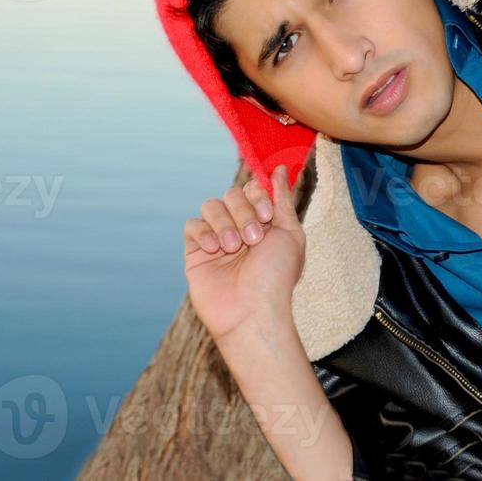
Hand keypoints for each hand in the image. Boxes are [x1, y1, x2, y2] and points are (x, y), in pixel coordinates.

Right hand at [183, 164, 305, 343]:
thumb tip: (278, 168)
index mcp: (261, 221)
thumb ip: (282, 199)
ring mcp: (216, 239)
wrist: (253, 312)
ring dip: (224, 223)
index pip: (251, 188)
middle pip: (231, 194)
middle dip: (243, 213)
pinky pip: (191, 225)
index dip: (257, 196)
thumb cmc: (276, 277)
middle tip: (252, 239)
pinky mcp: (195, 253)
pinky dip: (204, 233)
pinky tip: (215, 250)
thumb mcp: (290, 233)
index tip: (266, 217)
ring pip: (210, 205)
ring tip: (233, 248)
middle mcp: (238, 226)